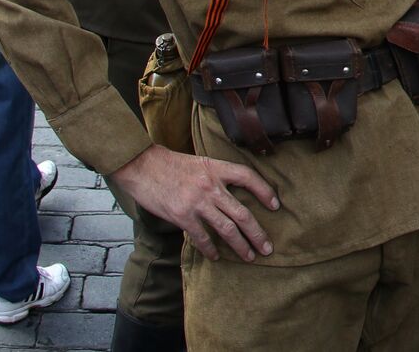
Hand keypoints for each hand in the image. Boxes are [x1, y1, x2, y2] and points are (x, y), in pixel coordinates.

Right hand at [110, 145, 278, 261]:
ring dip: (240, 245)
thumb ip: (217, 176)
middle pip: (242, 212)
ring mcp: (197, 202)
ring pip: (226, 228)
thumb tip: (233, 195)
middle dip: (257, 233)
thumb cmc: (172, 164)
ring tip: (249, 256)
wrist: (143, 166)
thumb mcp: (201, 163)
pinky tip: (216, 256)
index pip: (249, 178)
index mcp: (217, 168)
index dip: (265, 191)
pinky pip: (201, 236)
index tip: (276, 206)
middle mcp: (211, 186)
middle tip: (267, 248)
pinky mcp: (182, 216)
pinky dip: (210, 248)